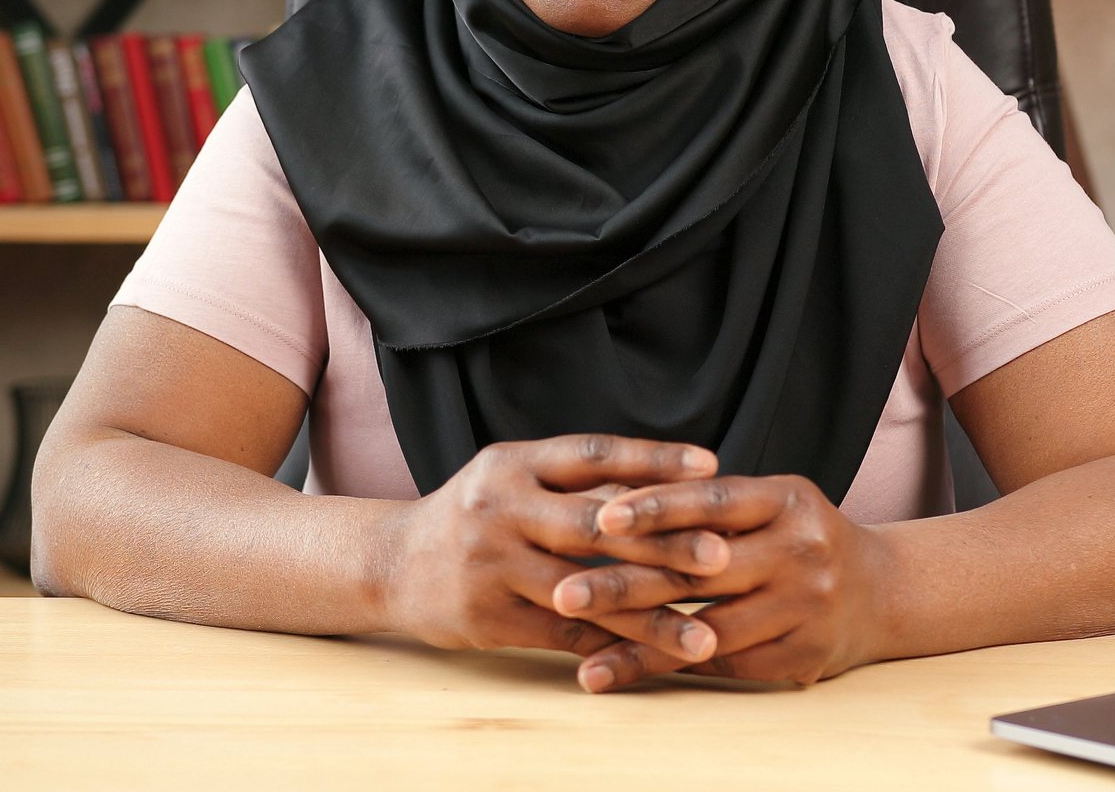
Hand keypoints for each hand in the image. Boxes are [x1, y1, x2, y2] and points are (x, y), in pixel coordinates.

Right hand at [379, 434, 737, 667]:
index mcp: (513, 464)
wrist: (391, 563)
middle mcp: (500, 508)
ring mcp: (491, 564)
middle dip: (663, 540)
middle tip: (723, 554)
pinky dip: (613, 647)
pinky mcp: (487, 616)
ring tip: (704, 633)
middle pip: (595, 524)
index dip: (653, 460)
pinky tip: (654, 659)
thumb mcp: (516, 479)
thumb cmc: (477, 515)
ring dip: (651, 614)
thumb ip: (579, 483)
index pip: (593, 455)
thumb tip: (672, 485)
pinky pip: (563, 634)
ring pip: (586, 591)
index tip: (712, 466)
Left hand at [549, 474, 892, 690]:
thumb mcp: (768, 503)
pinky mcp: (805, 655)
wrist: (883, 591)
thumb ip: (707, 503)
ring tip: (582, 662)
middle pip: (701, 571)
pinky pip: (726, 664)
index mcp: (788, 499)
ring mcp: (806, 606)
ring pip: (707, 630)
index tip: (599, 518)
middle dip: (625, 585)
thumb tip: (608, 499)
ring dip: (638, 647)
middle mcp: (802, 550)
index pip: (713, 501)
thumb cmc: (798, 537)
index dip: (656, 509)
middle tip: (562, 593)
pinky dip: (671, 671)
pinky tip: (626, 677)